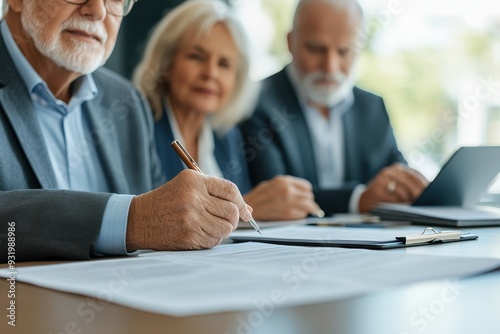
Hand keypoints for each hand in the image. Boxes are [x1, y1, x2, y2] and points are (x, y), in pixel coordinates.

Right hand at [126, 170, 251, 250]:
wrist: (138, 219)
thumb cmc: (167, 201)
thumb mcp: (187, 186)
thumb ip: (217, 194)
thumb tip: (248, 211)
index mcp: (194, 181)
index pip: (230, 190)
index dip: (241, 202)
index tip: (244, 211)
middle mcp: (193, 198)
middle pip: (232, 210)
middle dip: (234, 218)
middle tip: (226, 220)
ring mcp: (191, 218)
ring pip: (226, 227)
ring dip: (224, 230)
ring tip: (211, 226)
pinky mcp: (189, 236)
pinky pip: (214, 240)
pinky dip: (213, 239)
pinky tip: (200, 233)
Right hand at [243, 175, 321, 220]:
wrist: (248, 208)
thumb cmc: (259, 196)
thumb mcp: (272, 184)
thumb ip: (287, 185)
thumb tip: (301, 191)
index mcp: (284, 181)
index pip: (306, 187)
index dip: (306, 192)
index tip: (306, 196)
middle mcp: (288, 190)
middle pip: (309, 197)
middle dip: (308, 201)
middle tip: (307, 205)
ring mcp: (289, 202)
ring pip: (309, 206)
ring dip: (309, 209)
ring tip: (308, 211)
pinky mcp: (288, 214)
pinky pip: (302, 215)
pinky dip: (301, 215)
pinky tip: (295, 214)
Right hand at [359, 163, 427, 211]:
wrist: (364, 199)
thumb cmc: (386, 194)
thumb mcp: (398, 186)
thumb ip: (410, 185)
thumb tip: (428, 192)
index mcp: (397, 168)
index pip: (414, 175)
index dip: (423, 184)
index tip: (431, 192)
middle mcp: (389, 171)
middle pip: (409, 181)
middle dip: (418, 192)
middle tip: (425, 200)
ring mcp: (381, 179)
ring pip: (402, 190)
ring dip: (409, 199)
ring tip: (415, 205)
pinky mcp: (376, 189)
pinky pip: (392, 198)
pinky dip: (399, 204)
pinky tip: (404, 207)